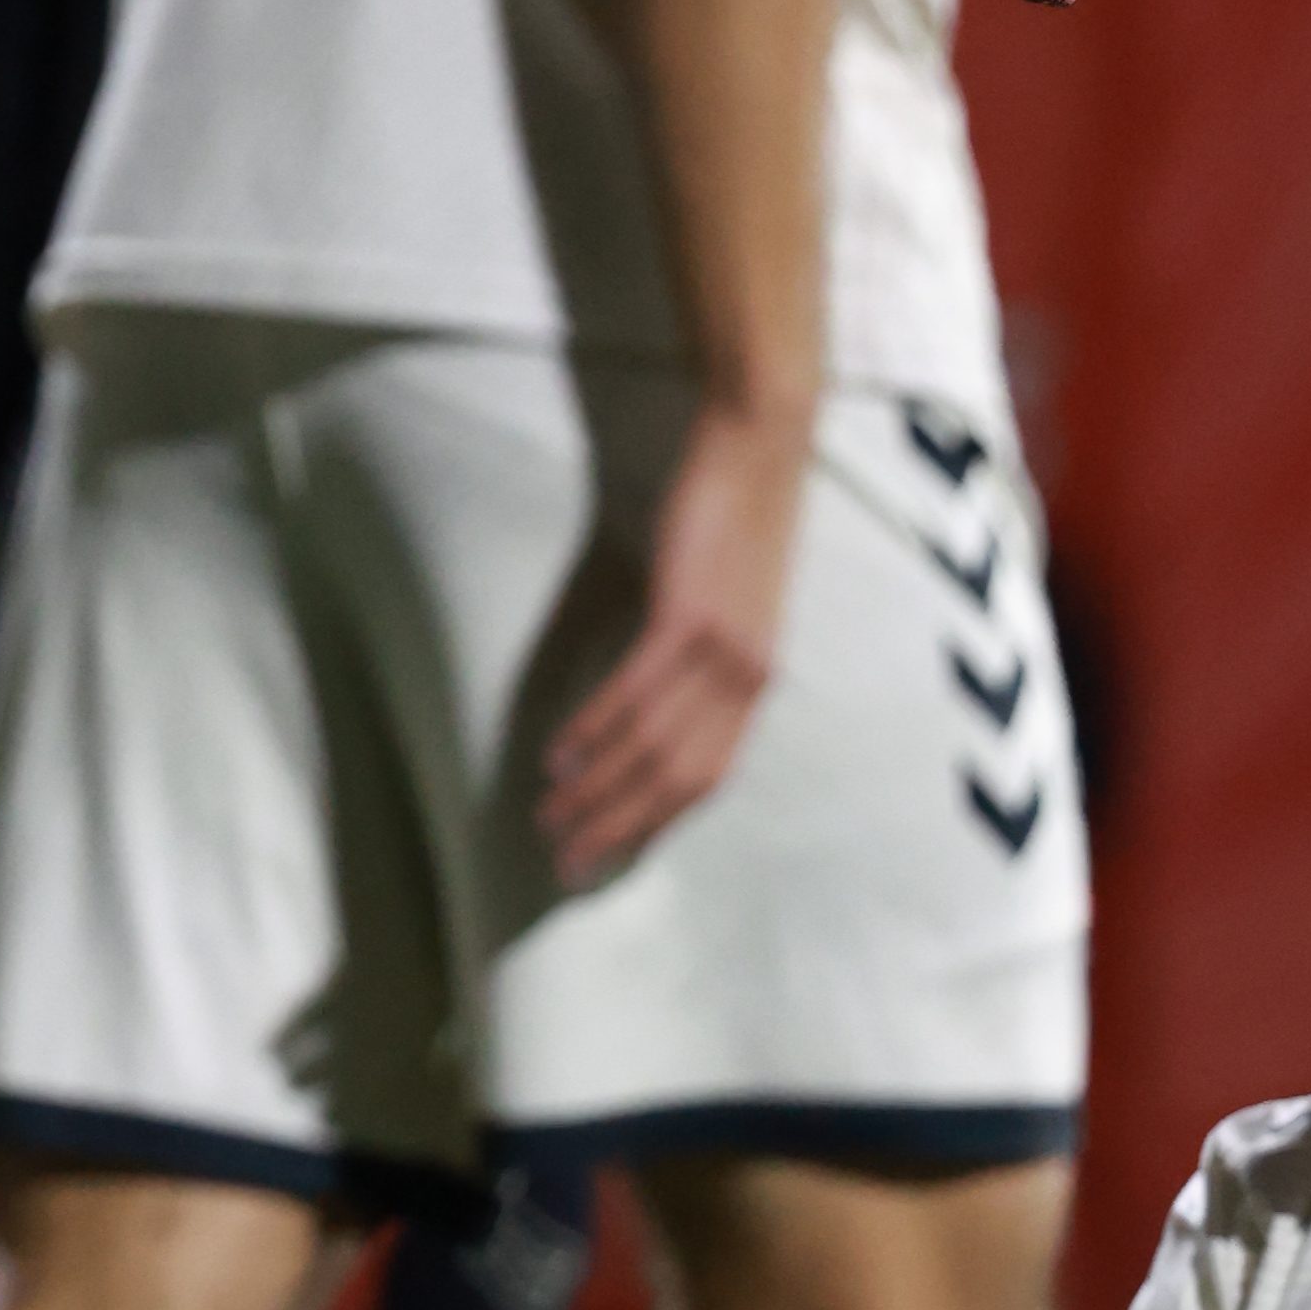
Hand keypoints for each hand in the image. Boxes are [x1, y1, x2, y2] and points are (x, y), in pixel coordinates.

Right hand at [541, 402, 804, 886]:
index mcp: (760, 682)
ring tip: (550, 816)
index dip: (657, 824)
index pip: (709, 779)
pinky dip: (594, 728)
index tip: (612, 857)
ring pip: (652, 744)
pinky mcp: (689, 614)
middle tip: (568, 864)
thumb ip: (709, 660)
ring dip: (596, 789)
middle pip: (678, 779)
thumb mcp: (735, 603)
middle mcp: (749, 678)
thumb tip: (660, 705)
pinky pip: (635, 690)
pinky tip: (559, 753)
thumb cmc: (740, 517)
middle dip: (618, 828)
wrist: (760, 445)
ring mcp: (722, 649)